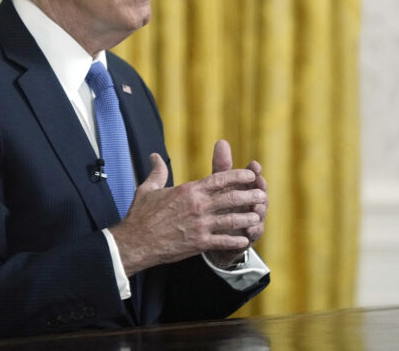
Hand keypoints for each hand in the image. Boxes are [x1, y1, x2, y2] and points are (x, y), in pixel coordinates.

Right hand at [109, 151, 265, 276]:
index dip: (238, 176)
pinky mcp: (199, 242)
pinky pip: (223, 241)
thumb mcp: (148, 189)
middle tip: (262, 196)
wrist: (135, 241)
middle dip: (249, 196)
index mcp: (189, 190)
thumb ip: (157, 172)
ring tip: (258, 217)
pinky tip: (245, 240)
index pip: (219, 179)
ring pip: (232, 219)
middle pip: (231, 197)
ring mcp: (200, 225)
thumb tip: (155, 156)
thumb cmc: (141, 215)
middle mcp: (198, 205)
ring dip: (247, 218)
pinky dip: (236, 240)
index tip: (250, 175)